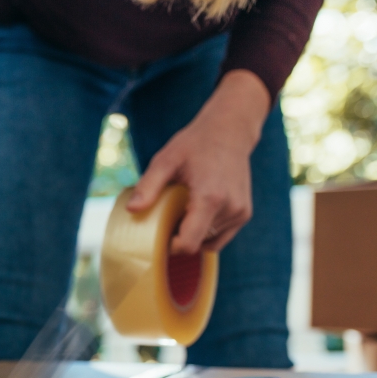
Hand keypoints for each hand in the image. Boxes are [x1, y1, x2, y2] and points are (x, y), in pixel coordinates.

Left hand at [126, 69, 270, 253]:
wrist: (230, 131)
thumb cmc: (194, 144)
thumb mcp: (165, 160)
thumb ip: (148, 186)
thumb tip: (131, 210)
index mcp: (209, 198)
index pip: (189, 243)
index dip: (171, 246)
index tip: (159, 235)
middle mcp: (229, 208)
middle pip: (197, 243)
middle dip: (180, 236)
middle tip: (168, 216)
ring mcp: (240, 212)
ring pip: (209, 242)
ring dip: (194, 233)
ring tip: (184, 209)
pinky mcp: (244, 214)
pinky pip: (221, 236)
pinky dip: (206, 231)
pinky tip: (197, 212)